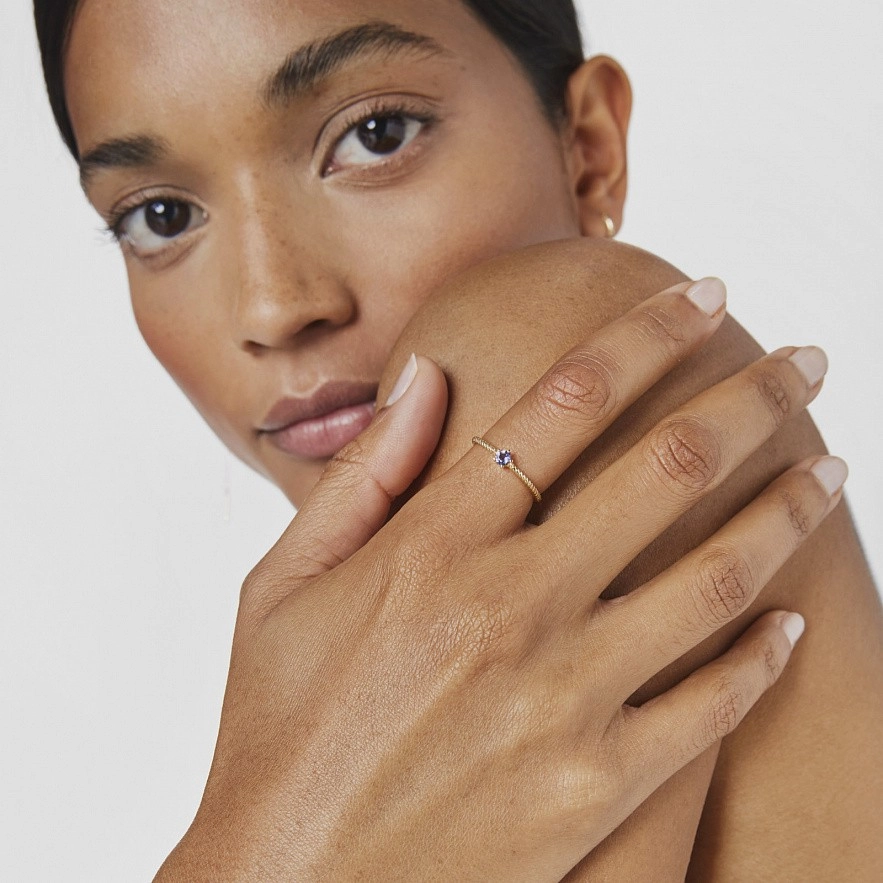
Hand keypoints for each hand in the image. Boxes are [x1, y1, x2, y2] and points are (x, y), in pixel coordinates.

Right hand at [156, 279, 840, 881]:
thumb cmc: (276, 728)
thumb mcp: (280, 586)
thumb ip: (362, 474)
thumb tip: (425, 373)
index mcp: (430, 546)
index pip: (566, 401)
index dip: (646, 335)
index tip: (702, 296)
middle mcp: (510, 606)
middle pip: (667, 467)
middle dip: (752, 398)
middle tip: (805, 360)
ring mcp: (565, 700)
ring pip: (717, 577)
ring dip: (787, 510)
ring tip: (831, 470)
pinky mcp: (600, 790)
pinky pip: (713, 703)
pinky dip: (763, 654)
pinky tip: (791, 620)